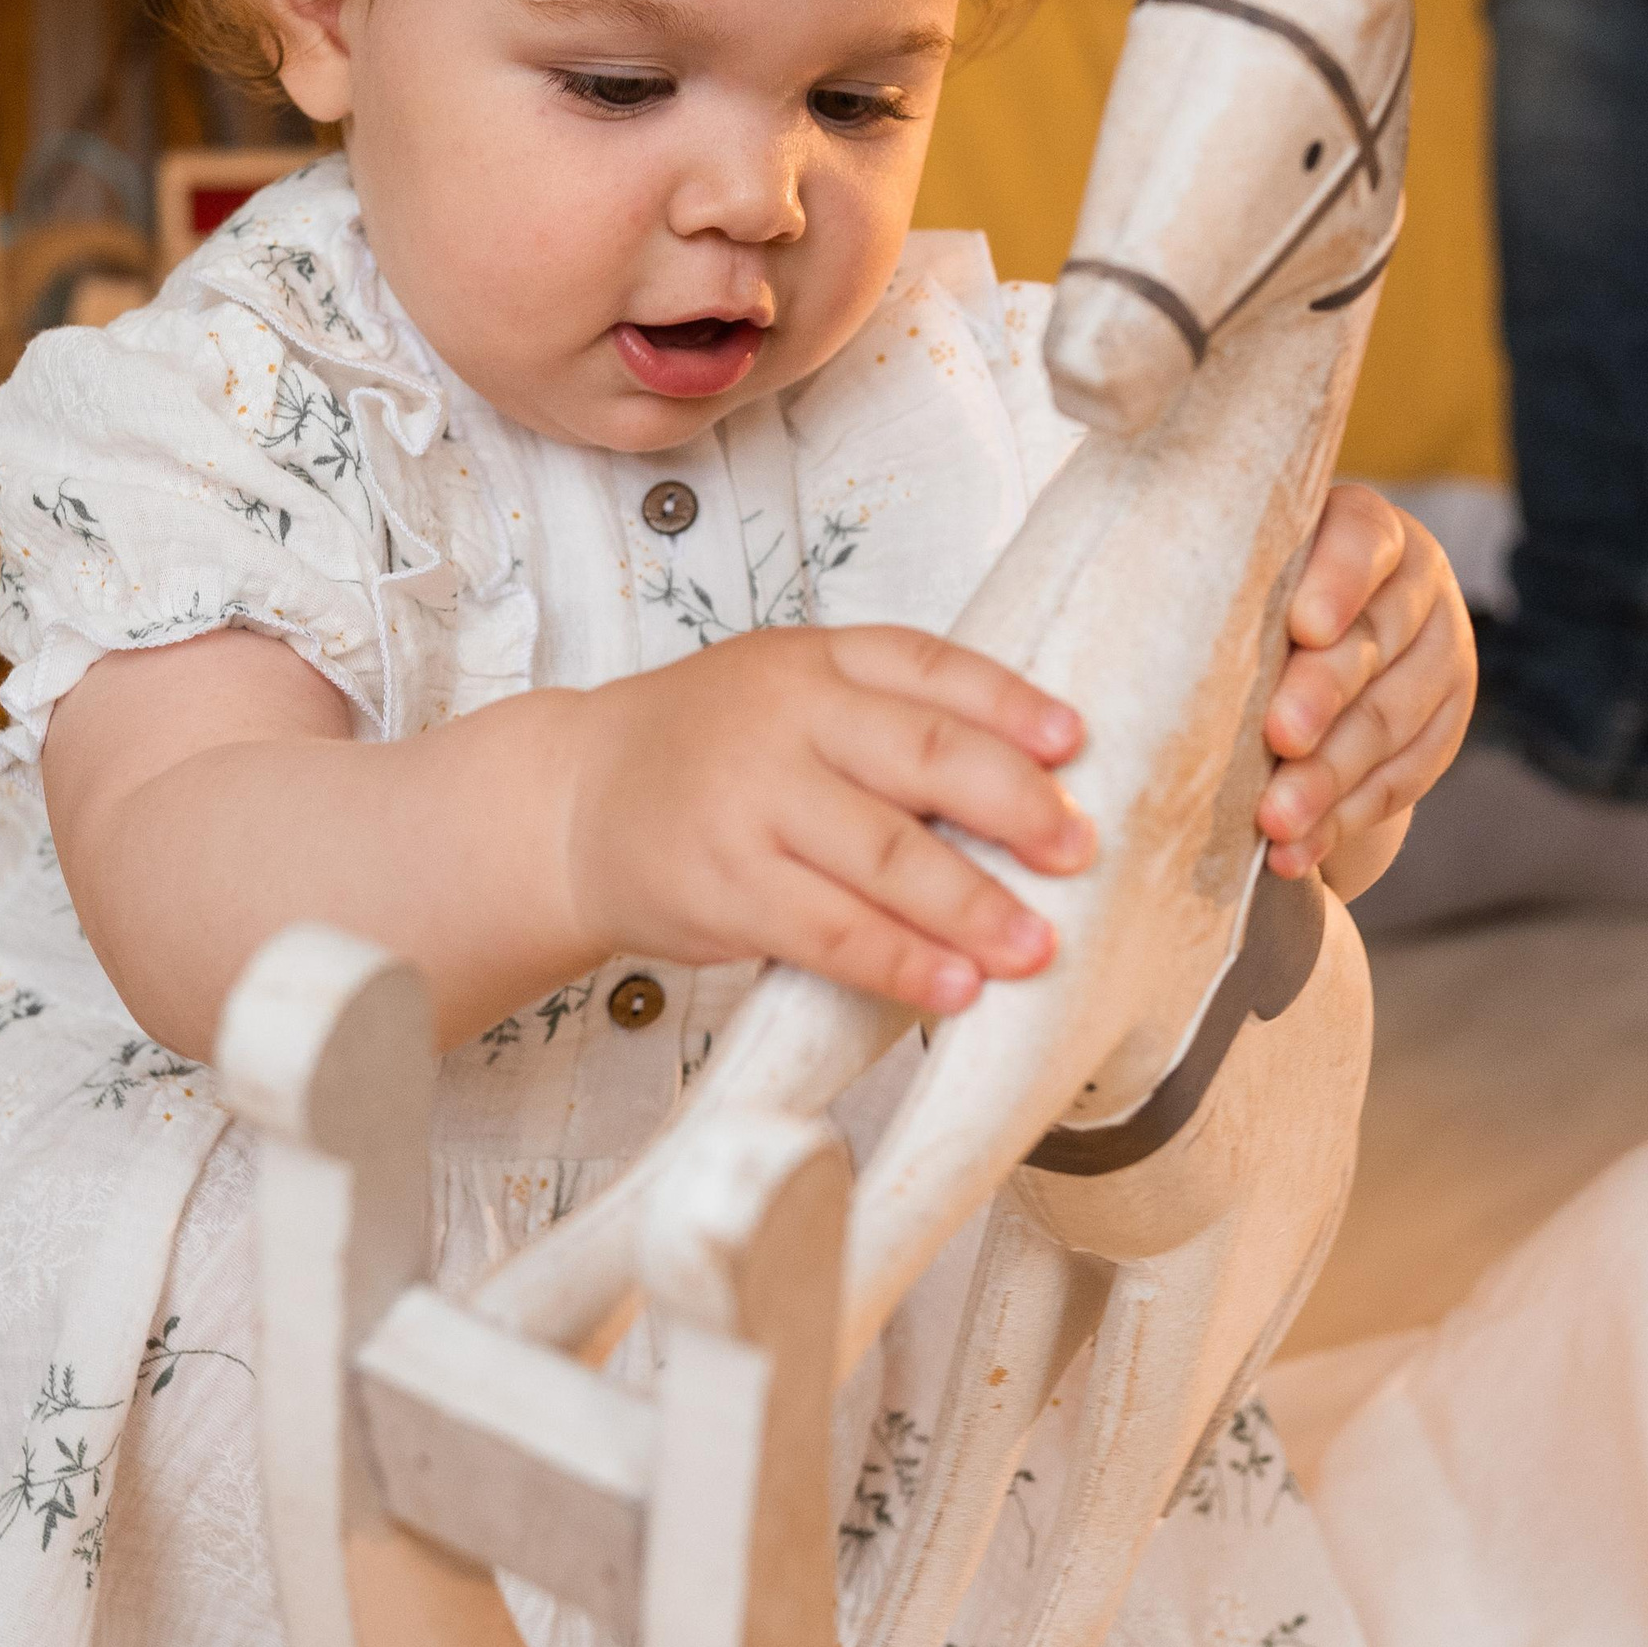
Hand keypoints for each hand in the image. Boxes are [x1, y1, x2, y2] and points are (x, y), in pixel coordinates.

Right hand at [561, 628, 1094, 1017]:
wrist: (571, 801)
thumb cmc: (704, 752)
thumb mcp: (784, 693)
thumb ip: (882, 719)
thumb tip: (1027, 786)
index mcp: (814, 660)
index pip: (930, 669)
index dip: (1011, 705)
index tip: (1075, 744)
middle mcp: (786, 719)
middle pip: (925, 756)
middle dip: (1017, 807)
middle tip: (1077, 852)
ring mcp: (753, 802)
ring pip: (888, 855)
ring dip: (975, 906)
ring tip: (1037, 945)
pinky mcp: (727, 886)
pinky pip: (833, 931)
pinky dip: (904, 963)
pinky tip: (955, 986)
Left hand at [1258, 483, 1475, 897]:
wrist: (1319, 646)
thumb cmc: (1249, 597)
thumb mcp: (1244, 573)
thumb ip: (1223, 584)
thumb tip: (1140, 626)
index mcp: (1366, 527)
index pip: (1363, 539)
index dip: (1338, 582)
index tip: (1302, 627)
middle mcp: (1416, 587)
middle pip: (1375, 641)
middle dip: (1324, 695)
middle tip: (1278, 738)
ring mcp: (1441, 658)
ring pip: (1392, 721)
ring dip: (1330, 776)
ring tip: (1276, 819)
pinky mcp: (1445, 727)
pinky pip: (1405, 779)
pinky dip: (1344, 819)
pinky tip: (1297, 850)